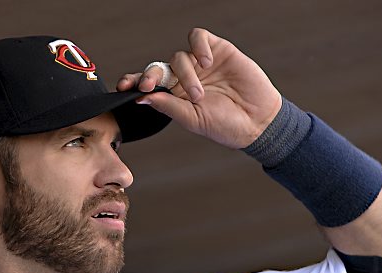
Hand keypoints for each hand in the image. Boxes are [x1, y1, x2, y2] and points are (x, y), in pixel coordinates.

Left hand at [116, 28, 281, 148]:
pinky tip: (206, 62)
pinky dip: (198, 46)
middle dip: (149, 75)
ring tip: (198, 94)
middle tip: (150, 85)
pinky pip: (198, 38)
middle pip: (157, 68)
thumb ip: (168, 106)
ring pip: (178, 56)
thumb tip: (142, 98)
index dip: (134, 81)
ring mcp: (200, 64)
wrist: (258, 121)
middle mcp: (184, 78)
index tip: (123, 87)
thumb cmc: (226, 125)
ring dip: (184, 74)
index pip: (149, 84)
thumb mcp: (193, 120)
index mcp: (174, 96)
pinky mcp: (217, 50)